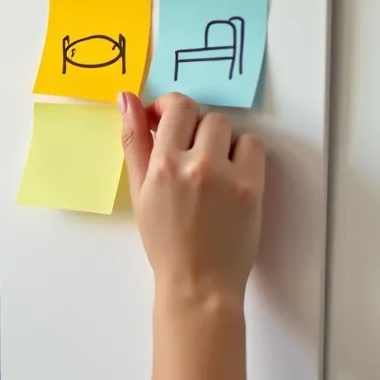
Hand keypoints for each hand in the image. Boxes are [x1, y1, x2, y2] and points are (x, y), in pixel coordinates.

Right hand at [118, 92, 265, 303]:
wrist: (198, 282)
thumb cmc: (164, 241)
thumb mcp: (139, 191)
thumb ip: (133, 142)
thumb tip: (127, 98)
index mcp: (162, 165)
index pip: (176, 107)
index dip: (171, 107)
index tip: (166, 120)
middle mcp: (195, 165)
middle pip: (204, 115)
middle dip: (194, 126)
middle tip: (188, 150)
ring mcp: (227, 176)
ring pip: (228, 128)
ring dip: (219, 139)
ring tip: (210, 165)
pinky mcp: (252, 187)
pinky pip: (253, 146)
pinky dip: (243, 153)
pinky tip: (231, 174)